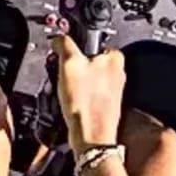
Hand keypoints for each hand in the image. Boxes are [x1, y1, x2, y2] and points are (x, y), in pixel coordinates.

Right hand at [50, 35, 125, 155]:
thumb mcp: (69, 62)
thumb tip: (58, 38)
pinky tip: (71, 101)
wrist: (90, 137)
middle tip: (63, 75)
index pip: (88, 40)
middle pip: (83, 59)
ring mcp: (110, 88)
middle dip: (70, 65)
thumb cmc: (86, 104)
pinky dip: (75, 94)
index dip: (71, 47)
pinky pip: (83, 91)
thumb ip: (64, 43)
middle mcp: (116, 72)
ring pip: (82, 75)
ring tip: (67, 91)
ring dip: (70, 81)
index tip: (63, 56)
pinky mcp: (102, 102)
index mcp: (115, 57)